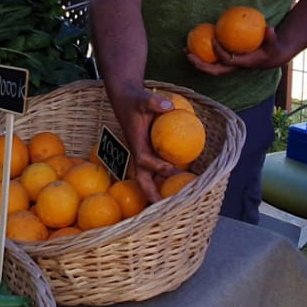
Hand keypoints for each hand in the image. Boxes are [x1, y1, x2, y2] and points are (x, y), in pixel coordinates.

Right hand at [110, 85, 177, 200]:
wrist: (125, 99)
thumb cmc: (134, 100)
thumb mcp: (142, 98)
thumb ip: (154, 102)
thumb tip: (169, 106)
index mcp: (136, 143)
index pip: (144, 160)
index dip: (156, 166)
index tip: (171, 168)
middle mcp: (138, 152)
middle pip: (142, 178)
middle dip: (150, 193)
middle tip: (164, 208)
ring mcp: (142, 153)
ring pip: (149, 176)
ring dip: (159, 189)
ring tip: (176, 203)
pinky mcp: (147, 152)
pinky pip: (156, 168)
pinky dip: (165, 177)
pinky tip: (181, 180)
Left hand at [187, 24, 281, 75]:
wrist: (271, 57)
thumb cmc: (271, 49)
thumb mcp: (274, 43)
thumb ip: (271, 37)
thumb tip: (269, 28)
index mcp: (242, 64)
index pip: (228, 60)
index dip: (220, 52)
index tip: (213, 40)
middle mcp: (233, 67)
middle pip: (214, 70)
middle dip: (201, 65)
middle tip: (189, 55)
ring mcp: (229, 65)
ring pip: (210, 66)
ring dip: (197, 60)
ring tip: (186, 50)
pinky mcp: (226, 61)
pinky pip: (212, 58)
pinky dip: (202, 53)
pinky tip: (194, 43)